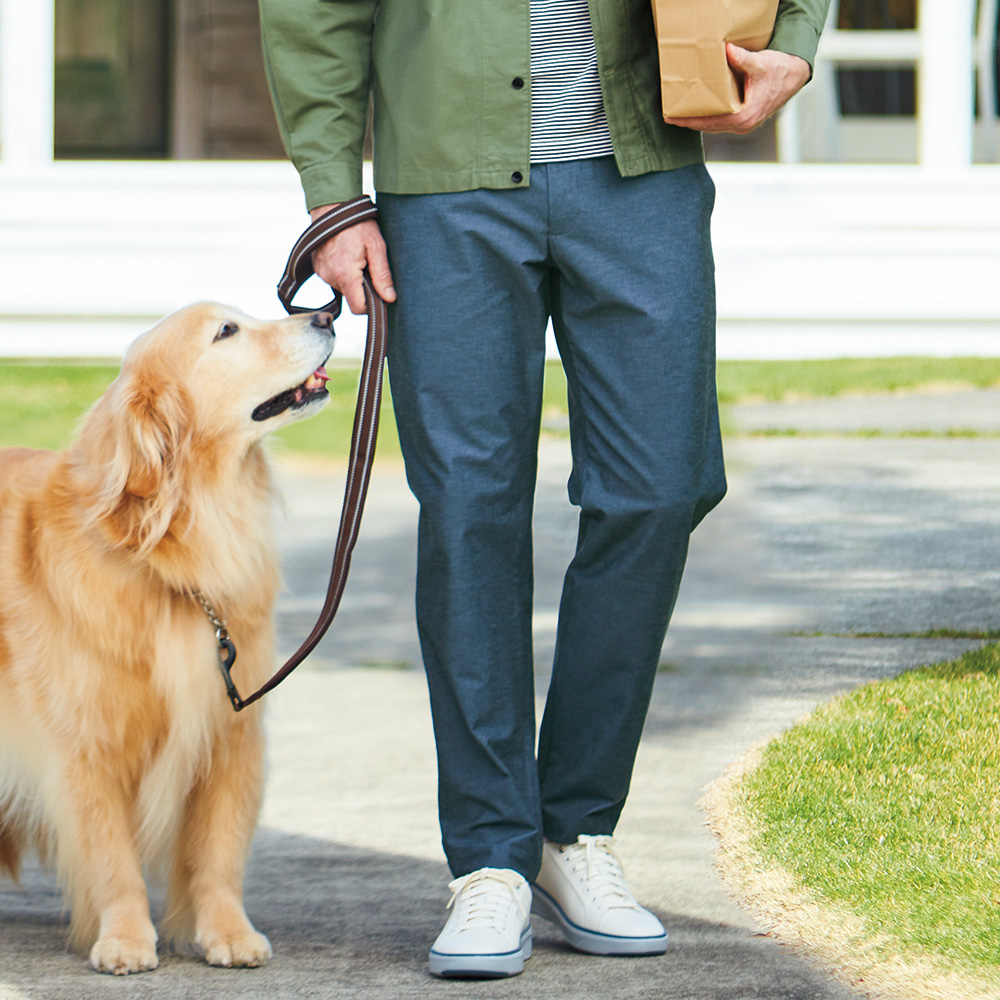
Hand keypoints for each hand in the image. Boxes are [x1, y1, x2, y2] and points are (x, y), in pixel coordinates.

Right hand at [308, 206, 396, 314]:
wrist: (332, 204)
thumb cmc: (357, 223)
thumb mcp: (376, 247)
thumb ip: (382, 275)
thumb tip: (389, 299)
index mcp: (345, 274)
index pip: (358, 308)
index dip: (371, 305)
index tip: (379, 294)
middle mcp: (330, 277)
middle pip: (352, 297)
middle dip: (363, 287)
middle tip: (369, 265)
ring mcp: (321, 272)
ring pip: (343, 287)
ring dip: (353, 278)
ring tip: (357, 257)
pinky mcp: (317, 267)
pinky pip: (334, 278)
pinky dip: (342, 271)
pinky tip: (347, 255)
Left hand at [664, 44, 809, 134]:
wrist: (794, 76)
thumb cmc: (779, 70)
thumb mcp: (760, 63)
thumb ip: (743, 58)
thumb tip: (728, 50)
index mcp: (743, 117)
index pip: (708, 122)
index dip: (688, 120)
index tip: (671, 118)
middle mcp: (742, 126)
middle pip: (707, 127)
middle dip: (688, 122)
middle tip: (669, 116)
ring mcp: (743, 125)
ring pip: (713, 125)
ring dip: (697, 121)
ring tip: (679, 115)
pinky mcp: (744, 120)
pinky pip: (720, 121)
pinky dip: (707, 117)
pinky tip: (697, 111)